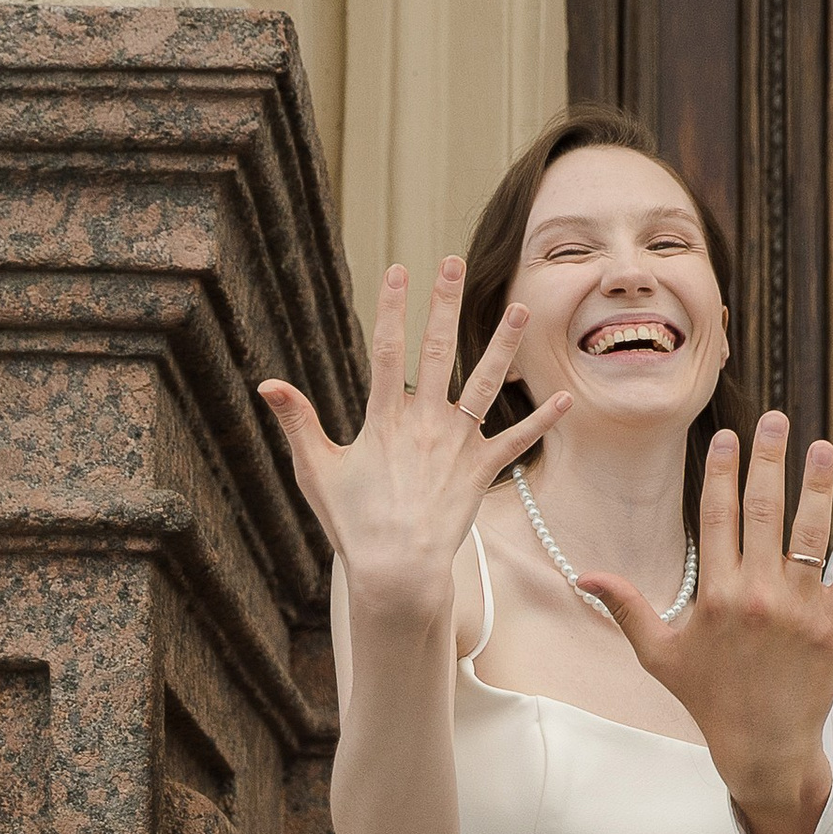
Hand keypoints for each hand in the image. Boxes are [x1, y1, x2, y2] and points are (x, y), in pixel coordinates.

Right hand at [260, 257, 568, 631]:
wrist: (397, 570)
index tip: (398, 269)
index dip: (391, 307)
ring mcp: (457, 445)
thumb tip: (268, 384)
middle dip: (444, 304)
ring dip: (503, 345)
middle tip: (453, 263)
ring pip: (486, 384)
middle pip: (436, 351)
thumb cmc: (352, 523)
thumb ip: (297, 422)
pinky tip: (565, 397)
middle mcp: (425, 423)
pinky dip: (541, 420)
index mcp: (384, 419)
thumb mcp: (316, 470)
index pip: (386, 350)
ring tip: (518, 309)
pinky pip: (516, 441)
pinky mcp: (480, 471)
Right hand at [580, 417, 832, 833]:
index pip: (717, 516)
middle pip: (763, 511)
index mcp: (715, 595)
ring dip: (820, 485)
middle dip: (769, 460)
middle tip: (777, 419)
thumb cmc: (708, 699)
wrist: (762, 748)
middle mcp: (756, 595)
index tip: (728, 437)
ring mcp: (798, 610)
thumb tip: (583, 575)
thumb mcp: (659, 655)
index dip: (721, 471)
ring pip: (811, 534)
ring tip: (823, 446)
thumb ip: (626, 608)